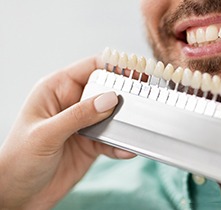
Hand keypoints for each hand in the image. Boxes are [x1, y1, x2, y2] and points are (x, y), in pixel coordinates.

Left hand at [0, 56, 135, 208]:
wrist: (18, 195)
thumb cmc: (18, 160)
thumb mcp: (46, 134)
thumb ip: (79, 115)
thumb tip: (110, 98)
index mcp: (56, 90)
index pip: (90, 68)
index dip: (114, 66)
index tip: (136, 71)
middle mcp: (72, 104)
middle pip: (107, 90)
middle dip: (125, 96)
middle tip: (143, 101)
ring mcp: (84, 124)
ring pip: (113, 116)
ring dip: (126, 123)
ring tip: (138, 128)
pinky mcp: (92, 144)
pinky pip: (113, 140)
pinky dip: (122, 144)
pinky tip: (127, 150)